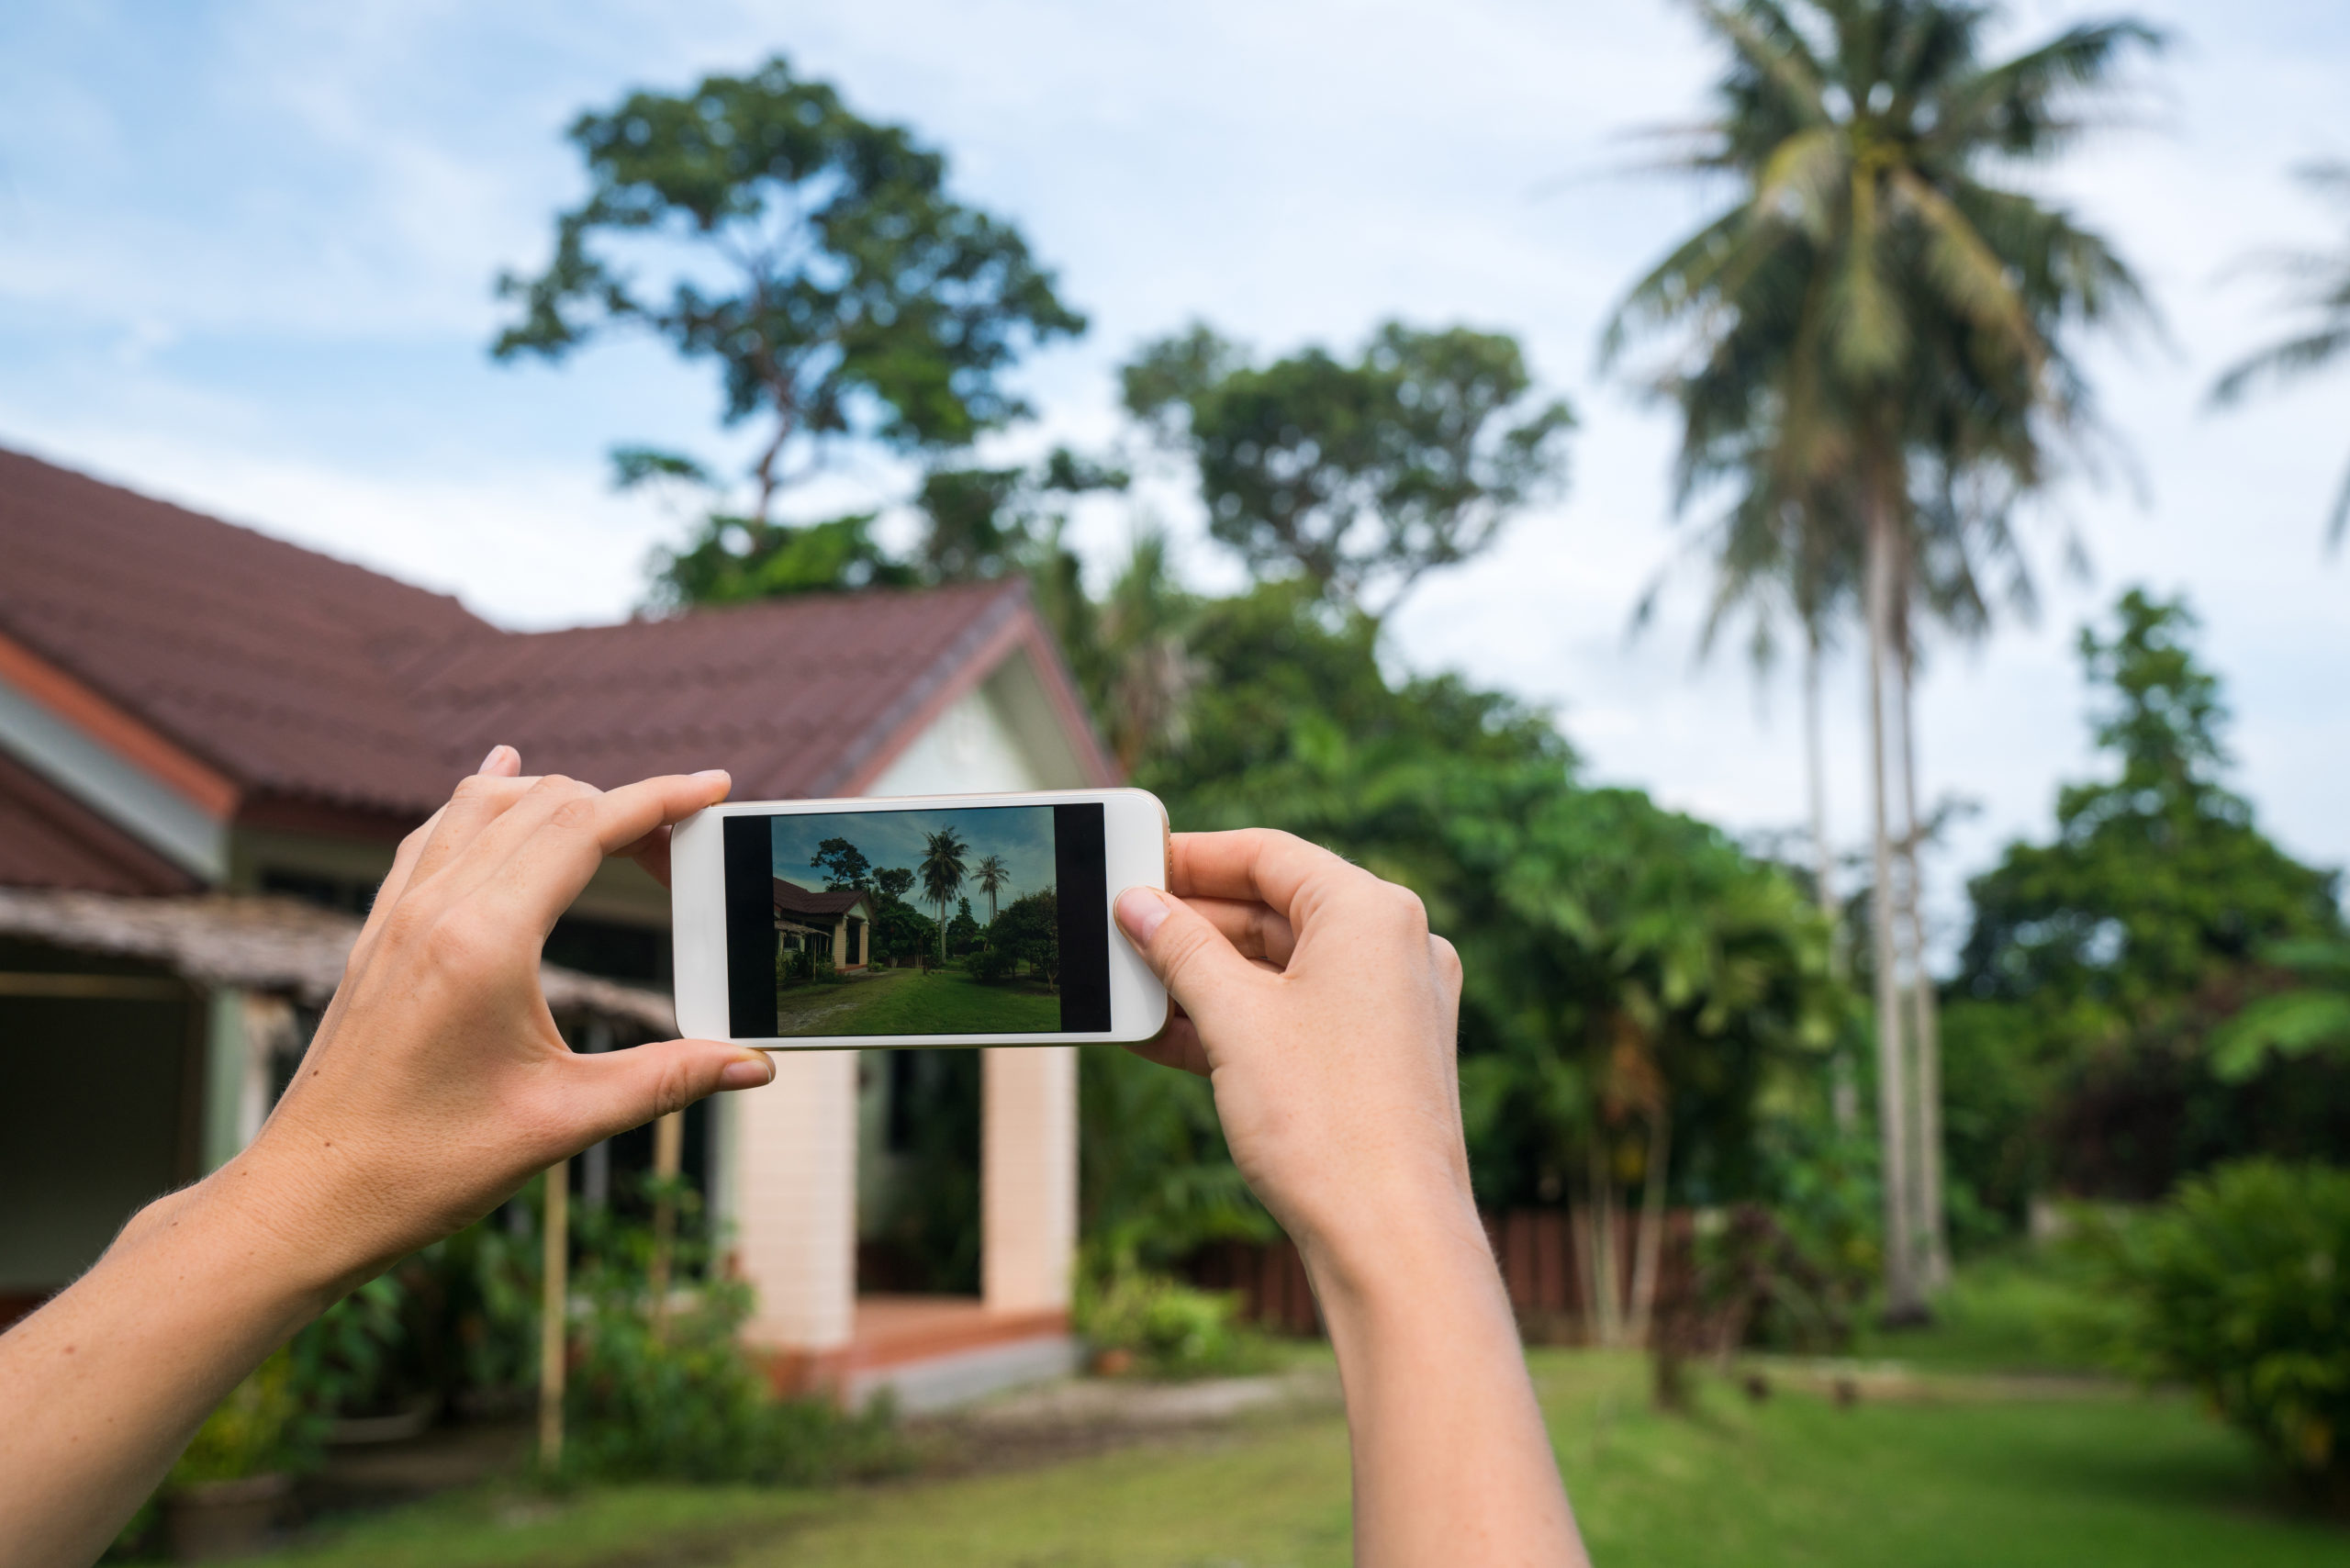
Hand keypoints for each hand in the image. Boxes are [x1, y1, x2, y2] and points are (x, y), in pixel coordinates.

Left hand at [220, 747, 775, 1297]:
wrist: (308, 1198)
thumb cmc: (425, 1167)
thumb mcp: (564, 1122)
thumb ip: (668, 1079)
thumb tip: (754, 1062)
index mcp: (485, 941)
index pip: (586, 829)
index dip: (660, 800)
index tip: (713, 787)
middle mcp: (435, 908)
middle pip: (546, 805)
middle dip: (625, 807)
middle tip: (684, 849)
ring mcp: (397, 914)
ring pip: (484, 803)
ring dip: (557, 797)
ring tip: (615, 821)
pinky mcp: (376, 933)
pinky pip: (434, 832)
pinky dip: (483, 800)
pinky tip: (501, 781)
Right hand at [1116, 829, 1584, 1567]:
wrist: (1388, 1240)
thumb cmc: (1322, 1121)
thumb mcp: (1232, 1019)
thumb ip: (1178, 949)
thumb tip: (1137, 906)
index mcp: (1373, 913)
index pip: (1269, 855)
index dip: (1192, 856)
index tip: (1132, 863)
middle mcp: (1396, 949)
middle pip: (1275, 910)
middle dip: (1191, 925)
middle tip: (1117, 931)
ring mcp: (1394, 1008)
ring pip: (1283, 969)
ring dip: (1204, 978)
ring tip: (1127, 988)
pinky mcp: (1382, 1062)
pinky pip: (1298, 1017)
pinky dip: (1237, 1021)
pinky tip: (1164, 1036)